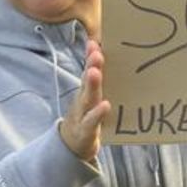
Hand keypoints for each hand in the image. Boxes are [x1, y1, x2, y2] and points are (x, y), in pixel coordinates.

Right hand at [58, 40, 111, 161]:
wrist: (72, 144)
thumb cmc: (88, 118)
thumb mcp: (93, 100)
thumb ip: (101, 84)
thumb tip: (113, 64)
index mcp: (87, 92)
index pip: (89, 70)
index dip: (90, 56)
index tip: (94, 41)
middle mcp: (83, 100)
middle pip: (87, 81)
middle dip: (91, 65)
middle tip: (96, 52)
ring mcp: (82, 115)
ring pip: (87, 98)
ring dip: (91, 85)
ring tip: (95, 72)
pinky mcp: (85, 131)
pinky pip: (91, 121)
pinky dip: (97, 113)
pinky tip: (105, 105)